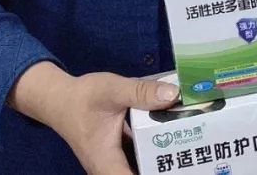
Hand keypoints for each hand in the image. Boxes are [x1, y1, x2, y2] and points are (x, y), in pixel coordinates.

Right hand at [11, 62, 178, 174]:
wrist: (60, 99)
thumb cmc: (82, 98)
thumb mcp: (112, 90)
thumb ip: (141, 92)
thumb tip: (174, 94)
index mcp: (108, 164)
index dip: (161, 174)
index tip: (184, 164)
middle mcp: (112, 171)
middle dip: (169, 165)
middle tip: (196, 150)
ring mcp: (116, 165)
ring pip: (144, 168)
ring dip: (164, 159)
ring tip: (190, 144)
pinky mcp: (120, 156)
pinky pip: (142, 159)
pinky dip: (157, 150)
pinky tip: (175, 136)